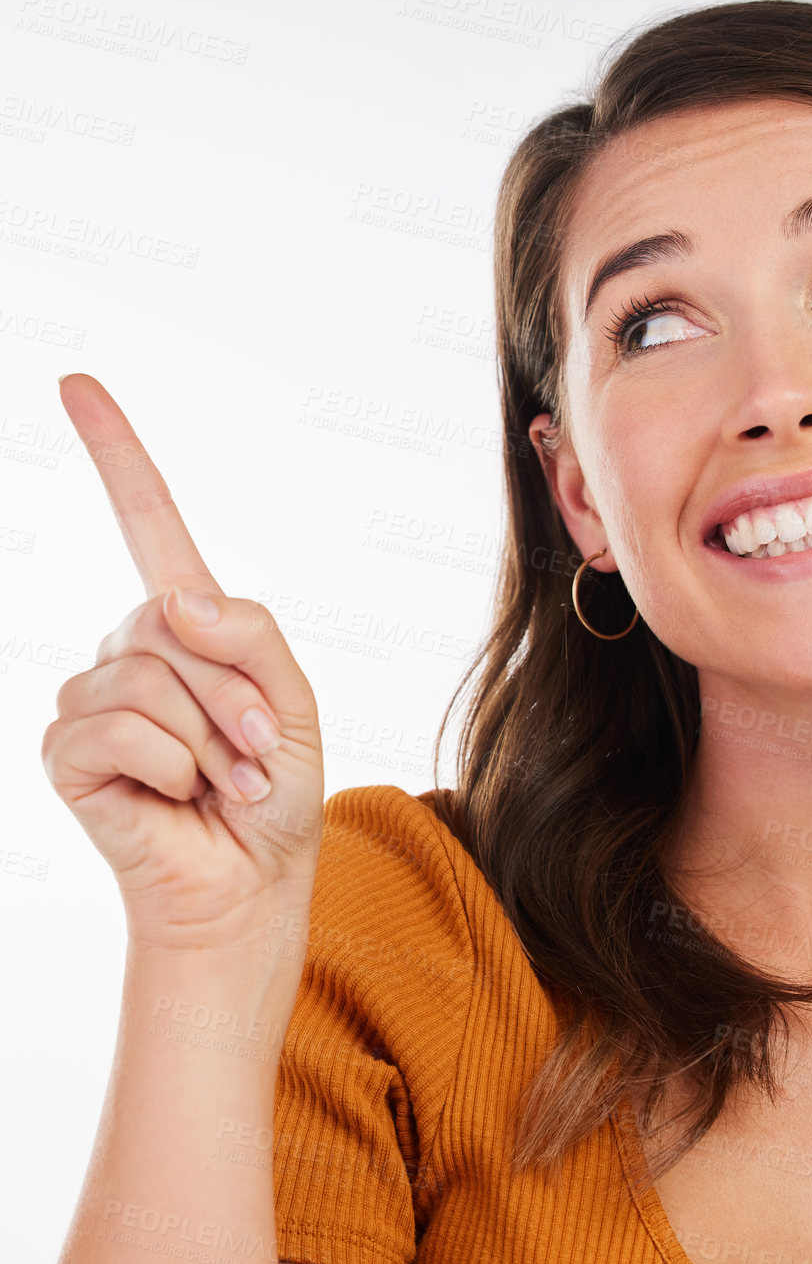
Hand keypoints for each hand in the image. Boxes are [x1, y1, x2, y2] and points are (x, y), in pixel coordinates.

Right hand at [40, 375, 324, 952]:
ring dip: (209, 739)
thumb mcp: (293, 701)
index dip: (117, 458)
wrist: (251, 880)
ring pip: (146, 675)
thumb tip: (172, 597)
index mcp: (187, 627)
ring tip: (222, 781)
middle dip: (234, 695)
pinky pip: (117, 728)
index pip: (146, 526)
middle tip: (256, 753)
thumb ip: (250, 636)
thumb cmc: (276, 793)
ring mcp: (91, 698)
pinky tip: (174, 797)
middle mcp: (130, 650)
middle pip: (171, 621)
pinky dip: (171, 768)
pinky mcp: (67, 751)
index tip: (78, 383)